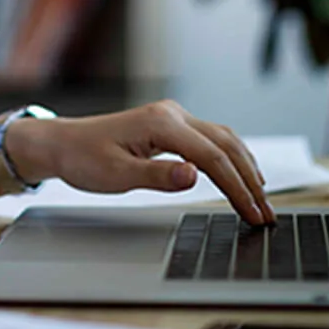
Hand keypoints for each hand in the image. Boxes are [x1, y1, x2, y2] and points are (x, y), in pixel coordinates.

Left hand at [7, 101, 275, 224]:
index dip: (237, 187)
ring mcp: (172, 117)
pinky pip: (210, 139)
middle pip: (225, 145)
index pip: (212, 157)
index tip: (253, 214)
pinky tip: (241, 174)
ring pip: (223, 138)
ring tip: (261, 198)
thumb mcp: (116, 175)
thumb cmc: (83, 158)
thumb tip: (194, 176)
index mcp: (161, 123)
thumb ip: (157, 176)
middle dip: (249, 180)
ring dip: (245, 167)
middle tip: (266, 213)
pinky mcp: (170, 125)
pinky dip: (231, 157)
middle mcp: (171, 114)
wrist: (62, 143)